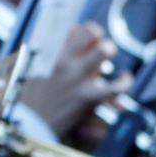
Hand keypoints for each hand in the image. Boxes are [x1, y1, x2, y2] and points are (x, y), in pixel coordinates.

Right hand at [17, 21, 131, 138]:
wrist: (30, 125)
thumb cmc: (31, 100)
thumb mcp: (38, 72)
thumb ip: (54, 54)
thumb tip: (71, 32)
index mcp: (56, 57)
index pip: (80, 31)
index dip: (90, 31)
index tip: (91, 40)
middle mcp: (68, 63)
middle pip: (93, 34)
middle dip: (101, 39)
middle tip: (100, 50)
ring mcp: (79, 79)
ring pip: (104, 50)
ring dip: (109, 52)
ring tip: (109, 60)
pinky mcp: (88, 98)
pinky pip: (115, 87)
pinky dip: (124, 81)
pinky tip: (125, 78)